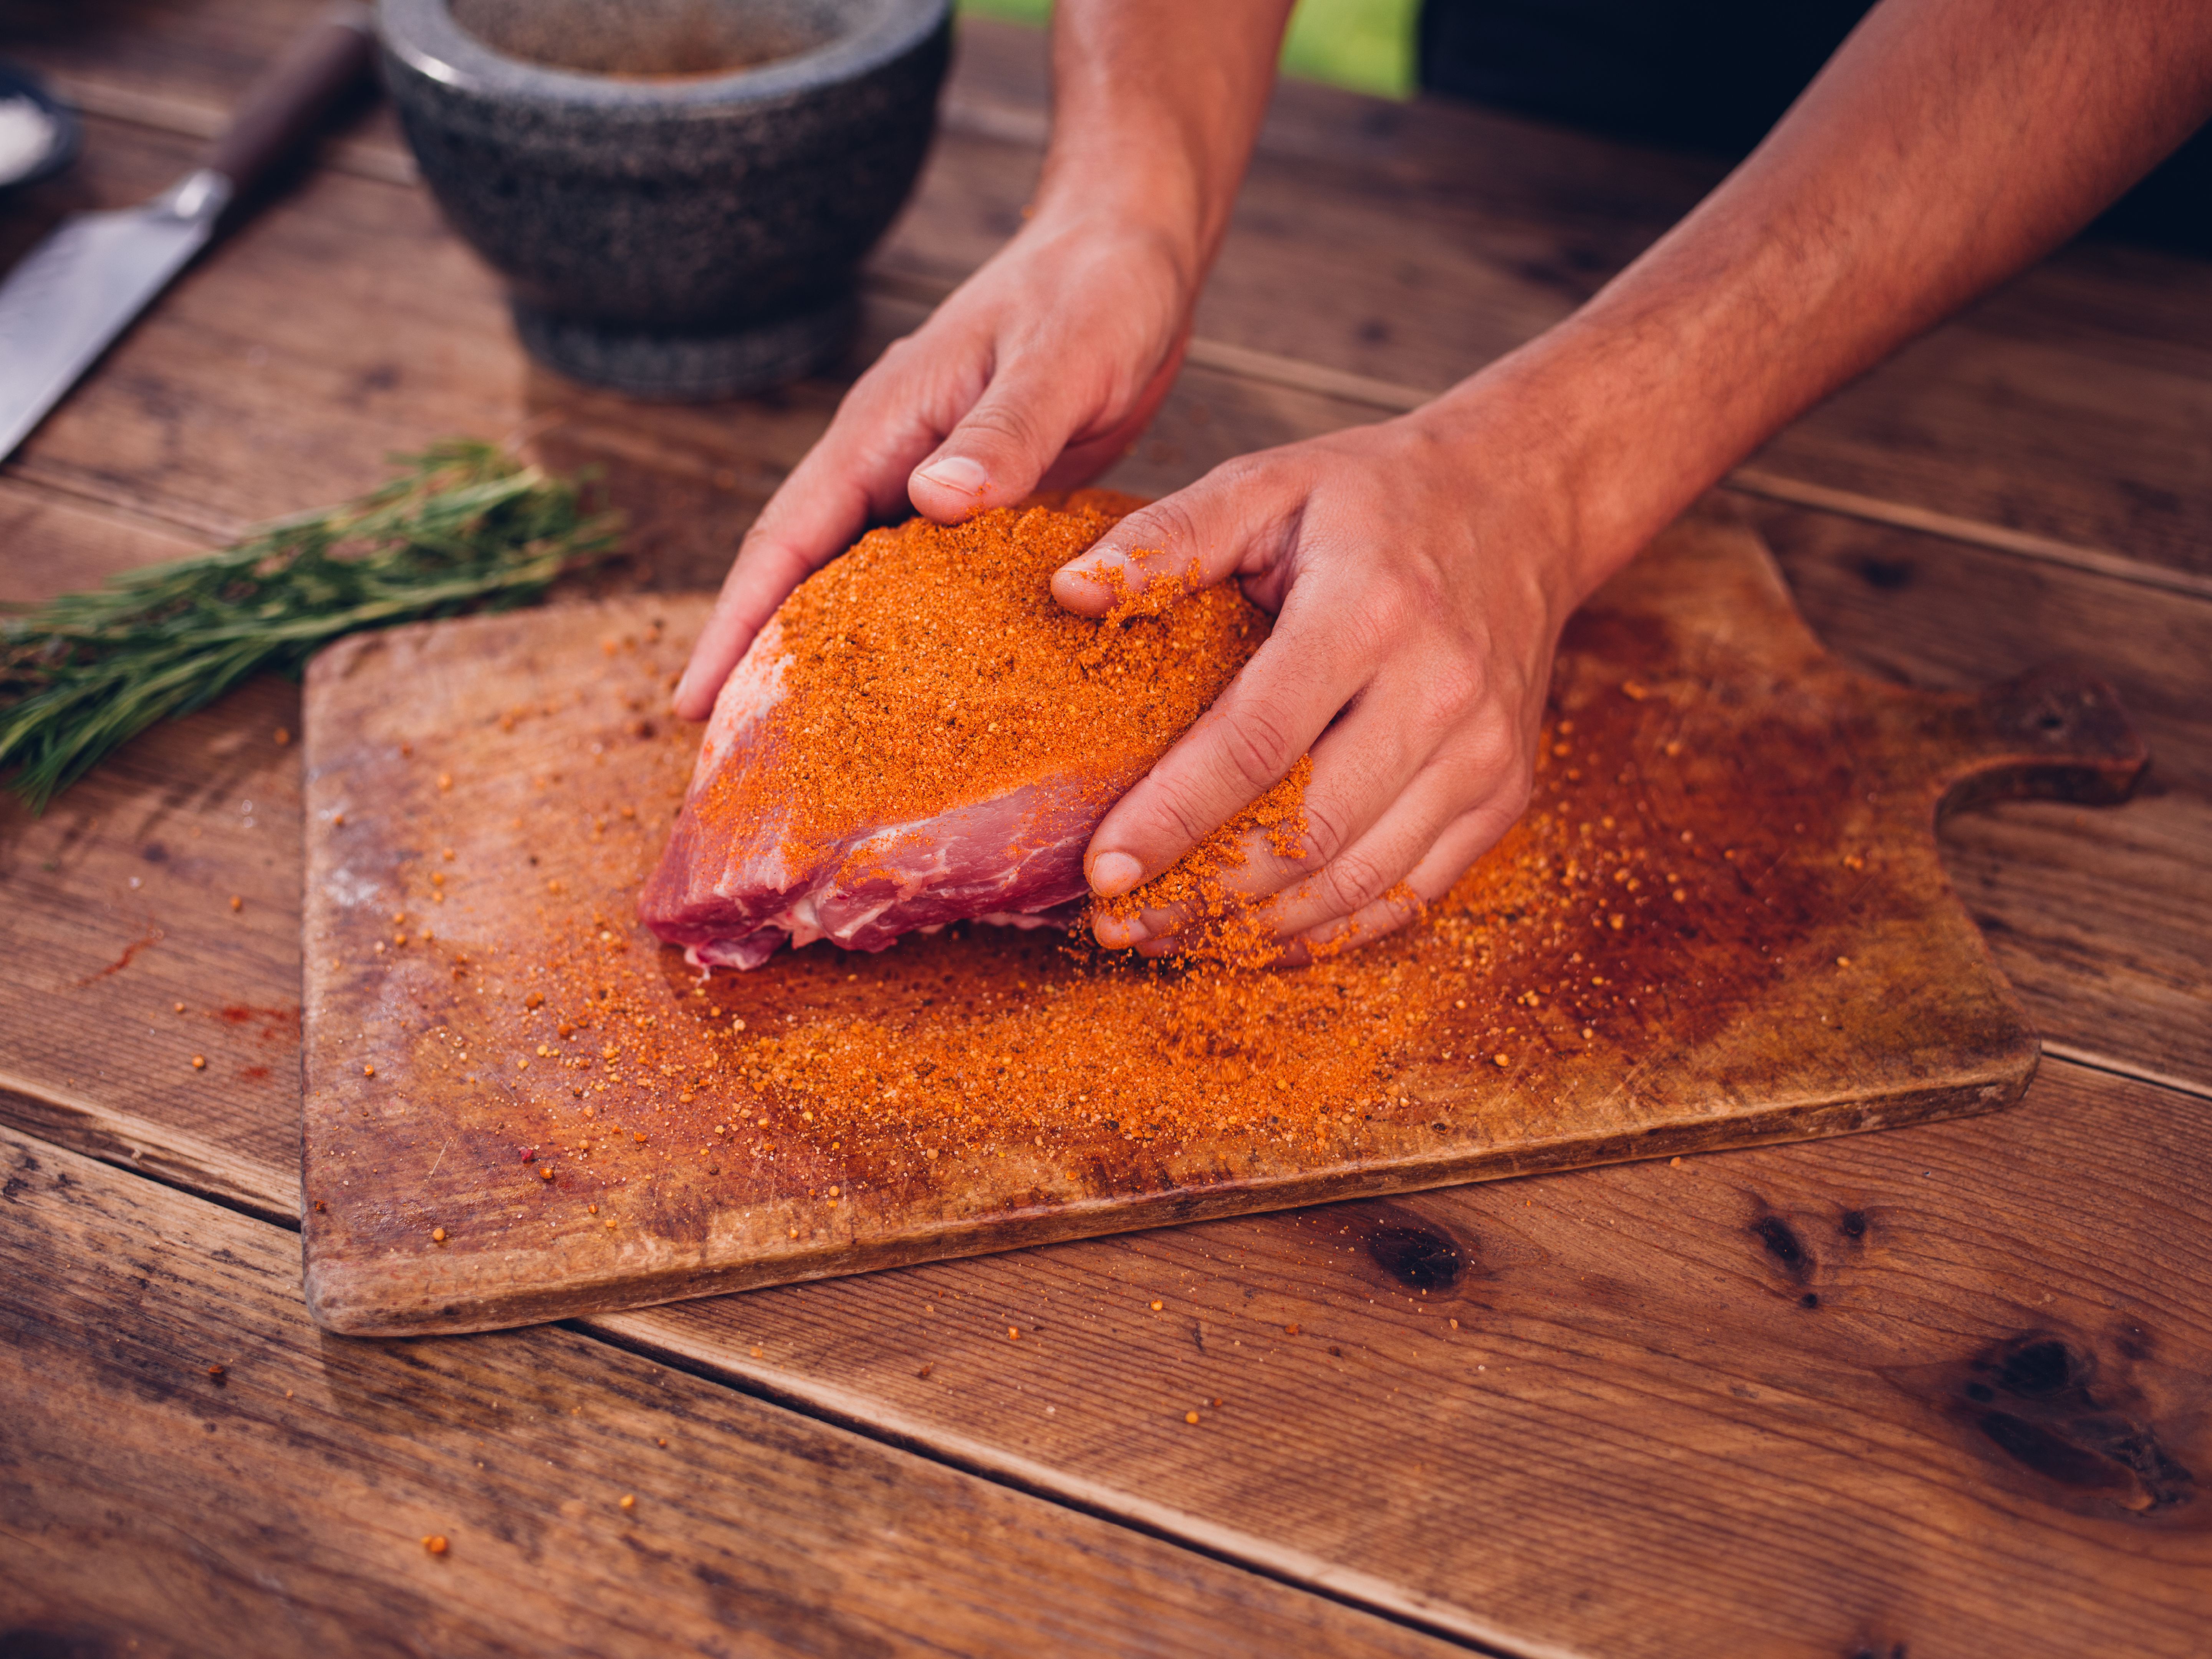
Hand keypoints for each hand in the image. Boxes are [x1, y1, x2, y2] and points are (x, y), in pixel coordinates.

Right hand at [671, 210, 1197, 718]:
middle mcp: (892, 459)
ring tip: (814, 752)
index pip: (784, 539)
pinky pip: (928, 582)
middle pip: (804, 575)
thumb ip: (1002, 434)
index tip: (695, 703)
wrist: (1132, 253)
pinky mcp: (980, 503)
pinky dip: (911, 637)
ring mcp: (930, 482)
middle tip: (742, 760)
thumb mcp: (1060, 360)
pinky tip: (921, 698)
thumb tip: (930, 499)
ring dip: (833, 657)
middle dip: (763, 660)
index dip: (736, 624)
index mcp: (884, 427)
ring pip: (862, 584)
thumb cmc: (1098, 293)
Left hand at [1058, 394, 1604, 961]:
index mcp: (1372, 610)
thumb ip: (1167, 536)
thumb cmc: (1376, 498)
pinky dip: (1332, 930)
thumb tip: (1067, 594)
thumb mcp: (1266, 482)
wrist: (1523, 504)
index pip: (1257, 742)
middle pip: (1309, 830)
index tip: (1101, 870)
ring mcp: (1483, 752)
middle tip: (1115, 923)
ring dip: (1256, 927)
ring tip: (1166, 937)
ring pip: (1359, 879)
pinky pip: (1411, 892)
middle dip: (1203, 893)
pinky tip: (1258, 936)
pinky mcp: (1504, 794)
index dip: (1173, 816)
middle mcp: (1440, 690)